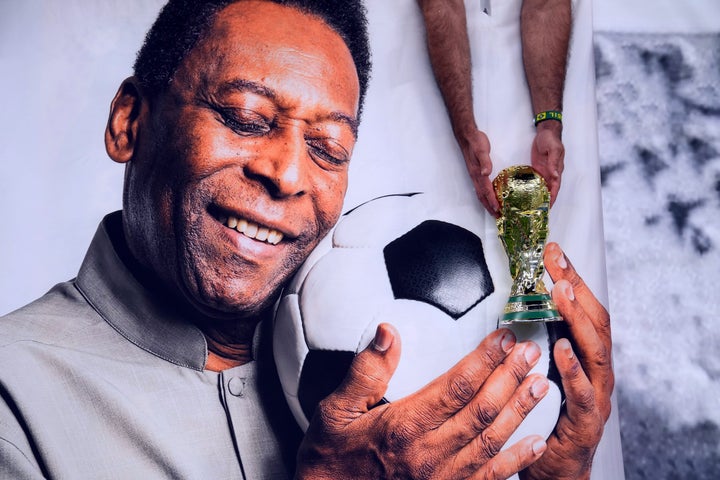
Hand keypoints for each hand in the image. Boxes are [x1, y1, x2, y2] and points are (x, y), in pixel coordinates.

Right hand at [296, 325, 550, 479]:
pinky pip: (490, 477)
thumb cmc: (332, 457)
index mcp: (404, 426)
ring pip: (492, 440)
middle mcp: (429, 453)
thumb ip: (364, 372)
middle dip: (511, 377)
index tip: (504, 338)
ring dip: (520, 411)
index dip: (485, 359)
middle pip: (482, 410)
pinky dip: (517, 460)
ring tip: (542, 384)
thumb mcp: (334, 411)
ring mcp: (442, 477)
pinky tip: (537, 443)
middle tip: (531, 351)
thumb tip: (389, 333)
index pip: (456, 386)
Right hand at [457, 128, 500, 216]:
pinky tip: (490, 196)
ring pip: (480, 193)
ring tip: (494, 211)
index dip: (492, 200)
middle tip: (497, 216)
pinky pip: (481, 188)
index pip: (486, 190)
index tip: (498, 209)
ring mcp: (475, 175)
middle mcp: (475, 176)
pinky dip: (485, 195)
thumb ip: (485, 161)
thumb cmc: (475, 142)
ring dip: (487, 203)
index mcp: (477, 173)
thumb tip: (486, 172)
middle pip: (482, 196)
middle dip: (489, 207)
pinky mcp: (476, 172)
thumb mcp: (481, 149)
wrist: (467, 136)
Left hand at [520, 243, 613, 479]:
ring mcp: (597, 396)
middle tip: (557, 262)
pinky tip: (561, 349)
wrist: (555, 470)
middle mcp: (597, 372)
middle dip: (576, 289)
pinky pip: (583, 393)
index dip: (571, 280)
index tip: (552, 252)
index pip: (583, 311)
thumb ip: (535, 342)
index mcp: (585, 358)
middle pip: (595, 323)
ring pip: (595, 352)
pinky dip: (573, 370)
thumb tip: (511, 306)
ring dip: (578, 320)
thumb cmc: (545, 417)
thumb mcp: (540, 372)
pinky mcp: (587, 423)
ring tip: (561, 293)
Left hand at [530, 123, 563, 205]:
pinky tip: (527, 195)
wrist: (545, 132)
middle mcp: (551, 173)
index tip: (549, 206)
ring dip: (538, 196)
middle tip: (539, 211)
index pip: (556, 187)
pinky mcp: (538, 169)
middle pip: (549, 190)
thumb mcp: (553, 149)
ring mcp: (544, 171)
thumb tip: (555, 175)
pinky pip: (535, 181)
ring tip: (532, 207)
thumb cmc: (551, 139)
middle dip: (545, 200)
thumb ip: (554, 162)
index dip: (553, 197)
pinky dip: (532, 188)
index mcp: (557, 169)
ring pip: (542, 187)